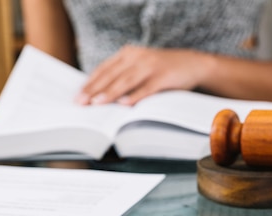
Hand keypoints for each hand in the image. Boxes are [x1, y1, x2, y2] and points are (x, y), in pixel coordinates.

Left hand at [75, 45, 213, 105]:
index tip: (78, 96)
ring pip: (126, 81)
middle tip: (81, 103)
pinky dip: (135, 96)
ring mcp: (150, 66)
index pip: (104, 69)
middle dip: (94, 90)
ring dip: (110, 93)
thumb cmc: (160, 70)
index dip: (90, 83)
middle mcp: (137, 57)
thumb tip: (98, 96)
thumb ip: (121, 76)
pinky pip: (146, 88)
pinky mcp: (163, 77)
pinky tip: (124, 104)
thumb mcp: (139, 68)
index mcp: (128, 54)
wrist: (193, 63)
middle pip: (111, 75)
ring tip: (97, 103)